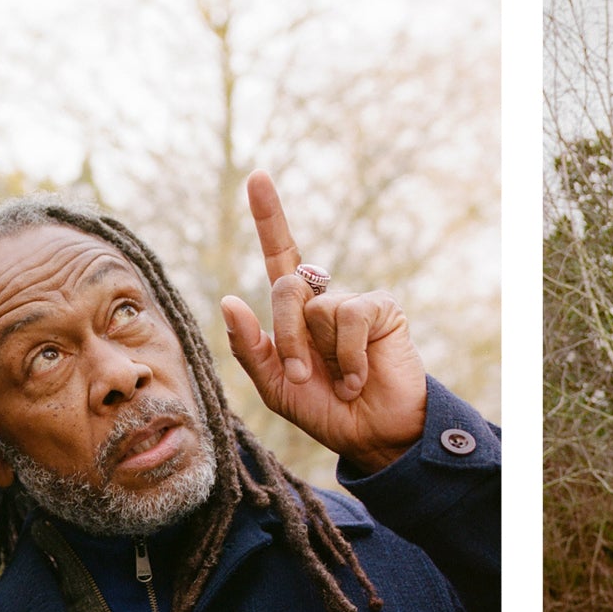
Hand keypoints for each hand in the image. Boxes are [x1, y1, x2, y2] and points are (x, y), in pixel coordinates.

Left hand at [219, 171, 427, 473]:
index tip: (256, 176)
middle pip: (285, 287)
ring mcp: (353, 303)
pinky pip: (350, 316)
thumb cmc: (326, 411)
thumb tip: (230, 300)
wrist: (374, 435)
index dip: (268, 215)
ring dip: (320, 355)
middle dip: (287, 336)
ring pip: (316, 307)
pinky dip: (349, 356)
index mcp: (296, 313)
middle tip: (300, 376)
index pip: (279, 255)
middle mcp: (323, 300)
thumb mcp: (275, 386)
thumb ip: (250, 348)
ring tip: (341, 384)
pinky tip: (359, 377)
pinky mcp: (382, 309)